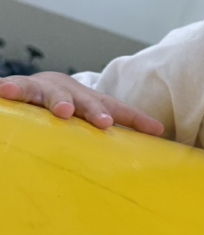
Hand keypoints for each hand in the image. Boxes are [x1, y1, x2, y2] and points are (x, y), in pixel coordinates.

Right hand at [0, 72, 163, 134]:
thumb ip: (116, 137)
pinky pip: (18, 88)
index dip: (138, 120)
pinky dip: (12, 89)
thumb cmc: (75, 107)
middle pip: (87, 102)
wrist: (44, 82)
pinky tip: (3, 91)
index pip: (120, 110)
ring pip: (54, 94)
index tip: (156, 129)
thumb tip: (149, 152)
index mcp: (94, 103)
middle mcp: (74, 94)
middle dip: (95, 112)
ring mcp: (49, 89)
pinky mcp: (24, 86)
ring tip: (62, 111)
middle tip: (102, 122)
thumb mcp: (93, 118)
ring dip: (60, 102)